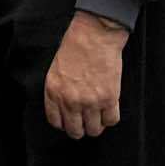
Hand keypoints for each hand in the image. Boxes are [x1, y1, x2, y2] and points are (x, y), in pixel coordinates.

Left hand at [44, 12, 127, 139]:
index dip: (65, 123)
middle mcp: (70, 100)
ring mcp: (90, 101)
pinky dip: (111, 117)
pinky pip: (111, 121)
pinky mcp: (108, 98)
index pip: (56, 122)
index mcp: (53, 91)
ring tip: (99, 113)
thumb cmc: (75, 46)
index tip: (71, 119)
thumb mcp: (56, 69)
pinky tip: (109, 107)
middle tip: (86, 119)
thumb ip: (58, 91)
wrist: (94, 34)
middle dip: (81, 128)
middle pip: (75, 131)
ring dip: (97, 124)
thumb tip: (64, 109)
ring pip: (94, 130)